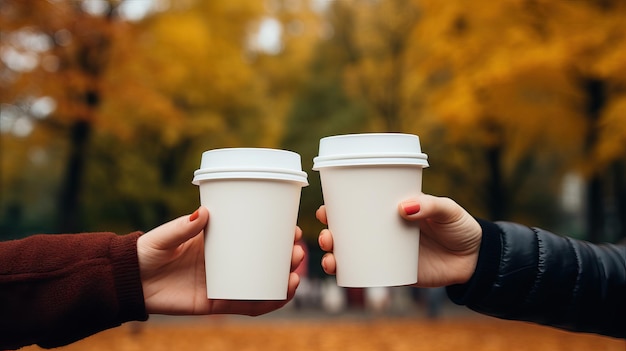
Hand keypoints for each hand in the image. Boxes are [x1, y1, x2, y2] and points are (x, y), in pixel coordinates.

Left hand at [137, 206, 303, 315]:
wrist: (130, 283)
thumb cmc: (147, 252)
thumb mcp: (164, 237)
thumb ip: (182, 227)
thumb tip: (204, 213)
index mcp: (219, 241)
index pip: (254, 235)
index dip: (277, 233)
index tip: (294, 228)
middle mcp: (227, 261)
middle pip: (265, 260)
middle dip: (287, 257)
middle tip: (298, 251)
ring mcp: (225, 282)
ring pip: (262, 283)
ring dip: (283, 281)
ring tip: (294, 275)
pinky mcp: (217, 303)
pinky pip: (247, 305)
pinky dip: (267, 303)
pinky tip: (282, 297)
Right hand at [316, 194, 481, 286]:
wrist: (476, 259)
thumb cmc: (460, 227)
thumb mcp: (448, 210)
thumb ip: (430, 205)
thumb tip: (403, 208)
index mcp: (390, 211)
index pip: (358, 207)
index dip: (336, 208)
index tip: (325, 209)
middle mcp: (383, 232)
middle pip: (346, 233)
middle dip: (328, 234)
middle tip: (326, 236)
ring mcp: (387, 253)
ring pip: (351, 255)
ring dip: (333, 256)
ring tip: (330, 257)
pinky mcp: (395, 273)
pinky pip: (367, 274)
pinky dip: (350, 275)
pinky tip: (340, 274)